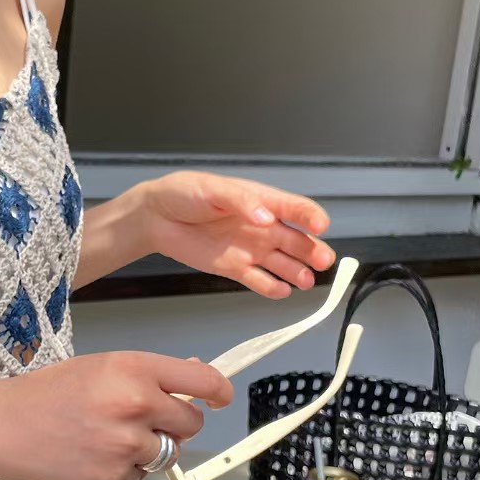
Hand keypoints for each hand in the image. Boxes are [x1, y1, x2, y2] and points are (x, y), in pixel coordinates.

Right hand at [0, 352, 232, 479]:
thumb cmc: (46, 392)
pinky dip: (122, 471)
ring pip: (166, 454)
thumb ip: (146, 377)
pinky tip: (89, 457)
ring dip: (148, 450)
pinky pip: (138, 478)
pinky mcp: (111, 479)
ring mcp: (124, 446)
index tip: (220, 399)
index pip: (202, 380)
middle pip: (190, 424)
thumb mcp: (98, 368)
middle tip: (144, 423)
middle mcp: (136, 405)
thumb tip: (195, 382)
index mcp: (134, 369)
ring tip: (107, 439)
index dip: (218, 392)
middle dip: (175, 425)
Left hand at [139, 172, 335, 298]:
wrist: (156, 217)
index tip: (321, 225)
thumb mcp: (213, 189)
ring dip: (298, 272)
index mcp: (261, 201)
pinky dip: (272, 287)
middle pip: (296, 240)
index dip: (311, 217)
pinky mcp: (235, 267)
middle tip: (323, 260)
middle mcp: (262, 226)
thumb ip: (242, 202)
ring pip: (282, 263)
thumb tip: (265, 217)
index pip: (295, 208)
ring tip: (307, 281)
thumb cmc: (184, 193)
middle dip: (312, 250)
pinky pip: (259, 280)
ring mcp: (250, 248)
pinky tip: (283, 291)